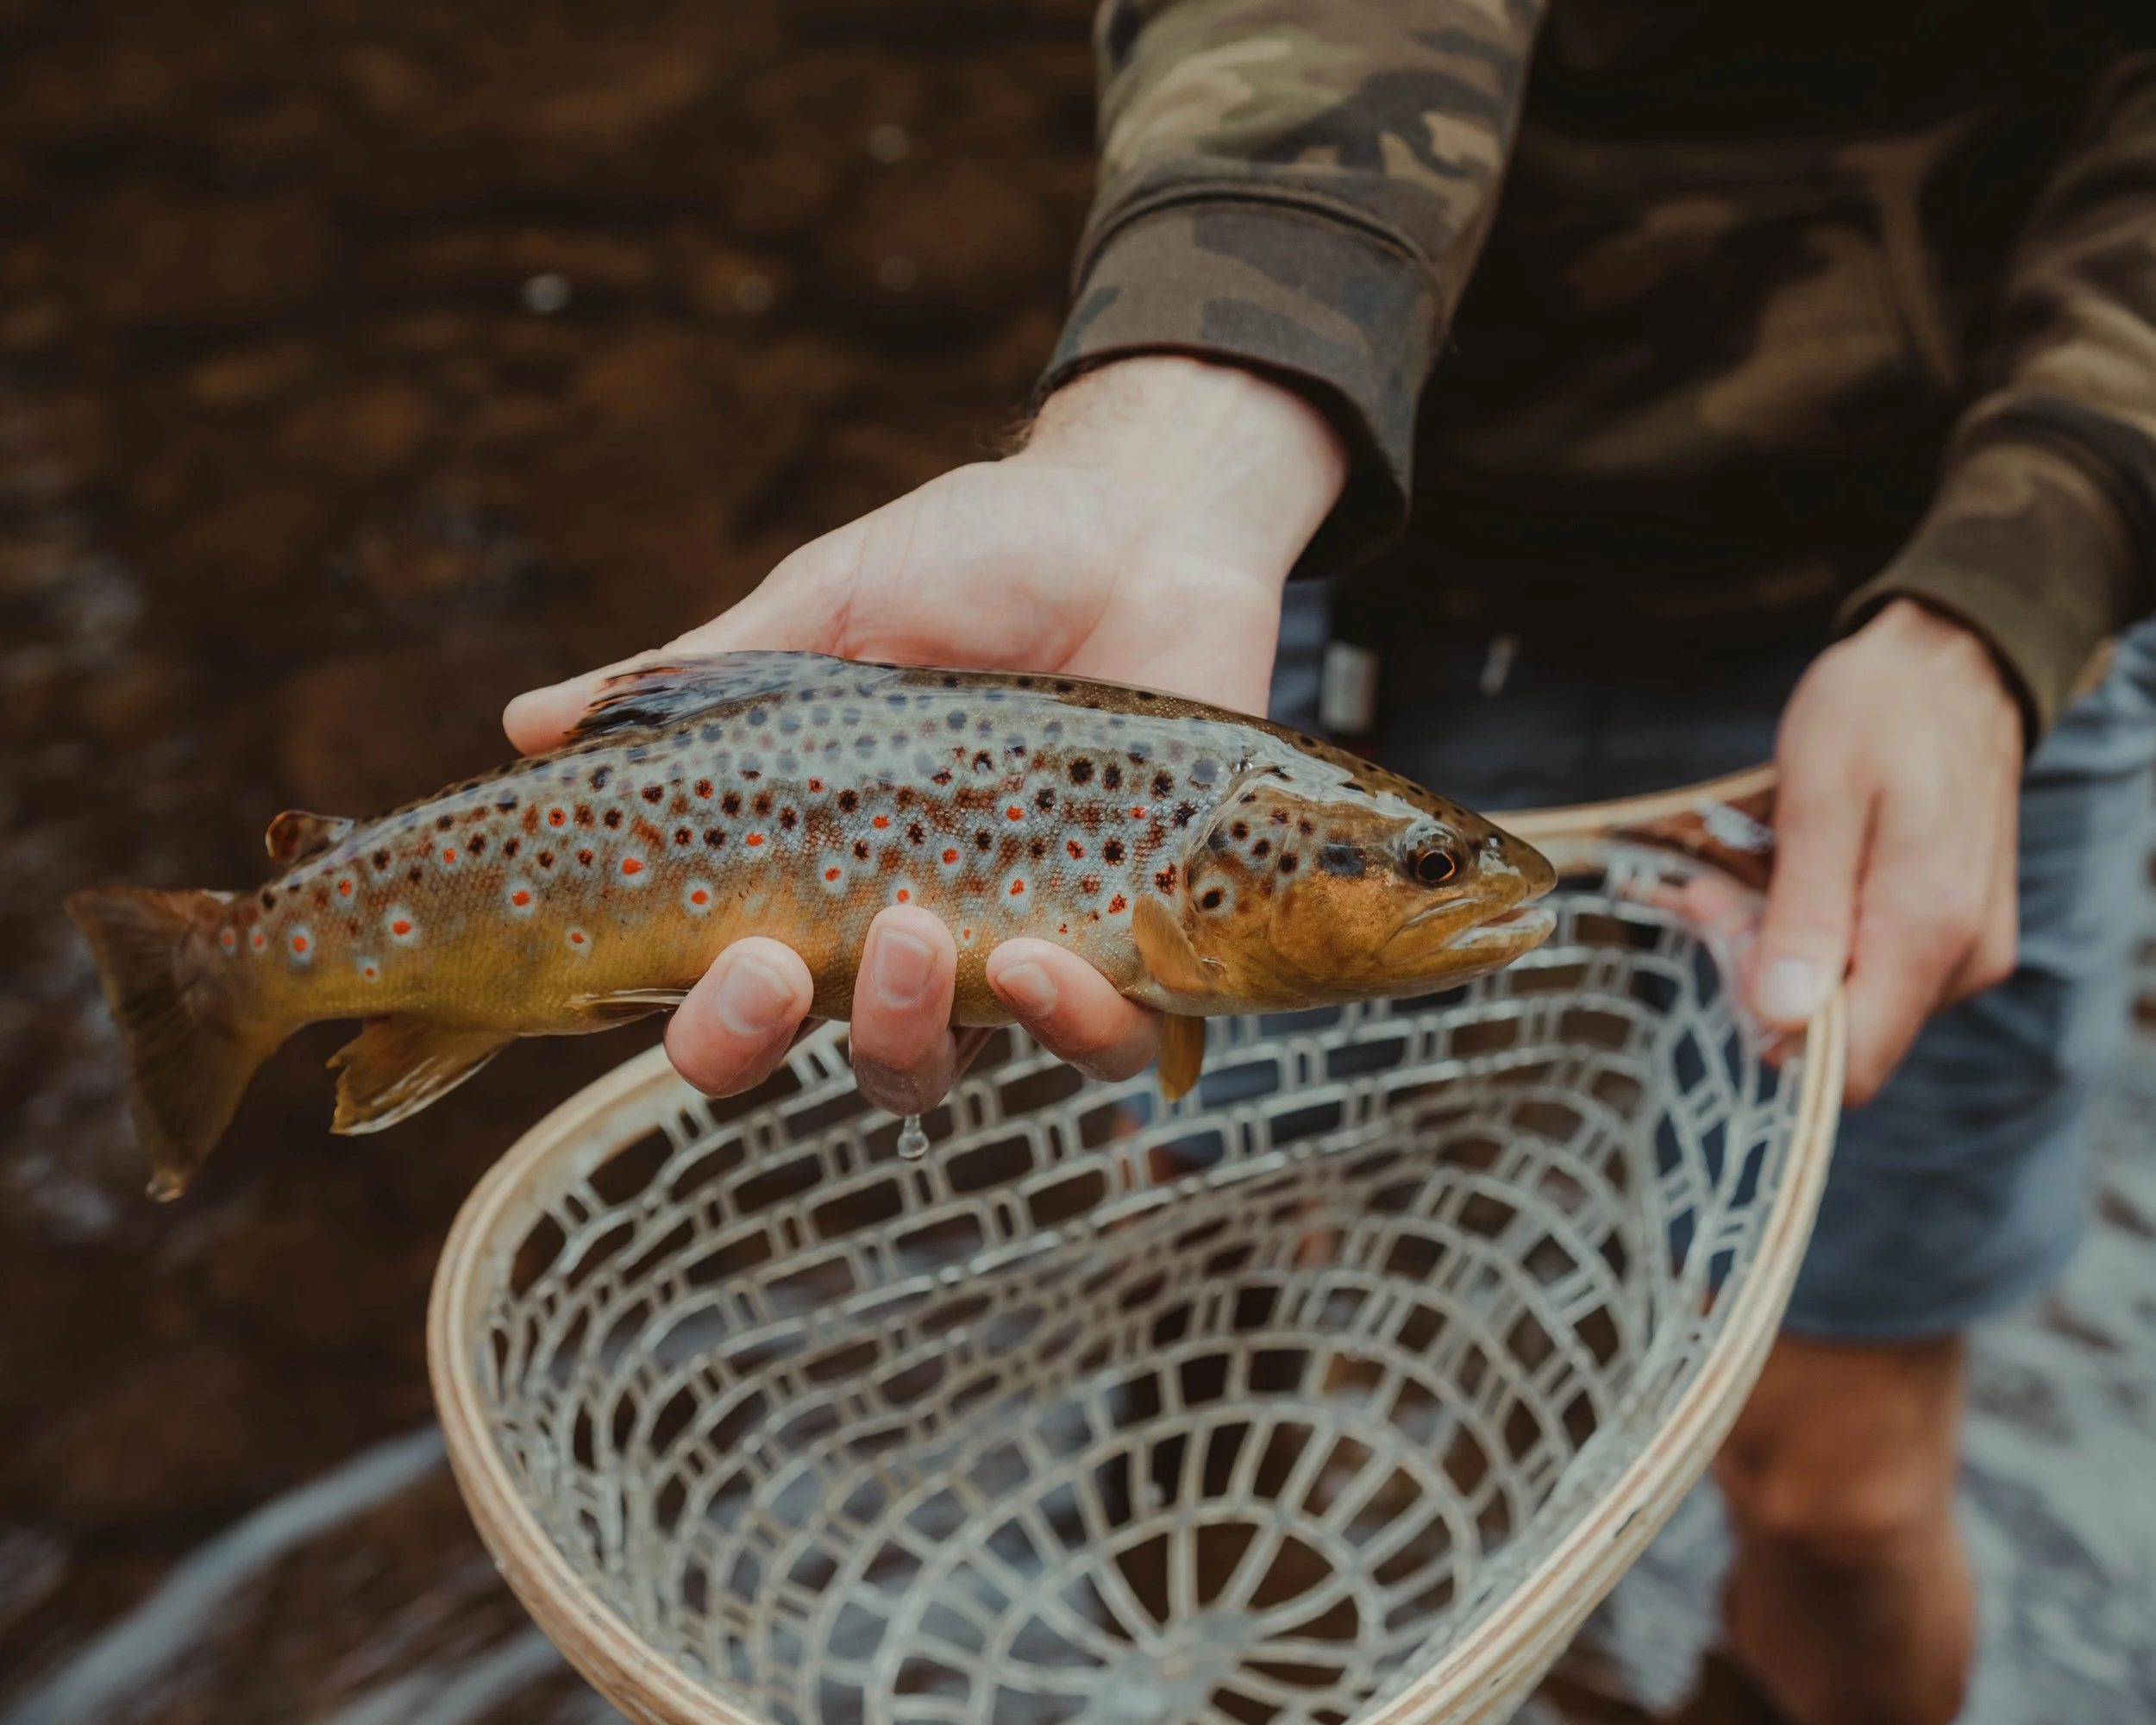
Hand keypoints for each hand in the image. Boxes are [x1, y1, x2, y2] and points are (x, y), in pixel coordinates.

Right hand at [504, 356, 1346, 1112]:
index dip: (707, 1019)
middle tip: (778, 964)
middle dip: (775, 1042)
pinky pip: (1110, 1043)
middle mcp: (909, 932)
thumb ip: (698, 676)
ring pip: (953, 1065)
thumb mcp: (831, 603)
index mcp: (819, 869)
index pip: (733, 992)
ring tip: (917, 935)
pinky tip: (1058, 961)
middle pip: (824, 1055)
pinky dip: (1080, 1031)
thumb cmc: (981, 557)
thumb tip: (524, 726)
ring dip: (916, 1031)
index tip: (716, 955)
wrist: (1145, 521)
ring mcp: (1020, 945)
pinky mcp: (1134, 943)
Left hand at [1751, 599, 2024, 1102]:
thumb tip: (1782, 1020)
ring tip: (1746, 874)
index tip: (1722, 932)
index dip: (1764, 1020)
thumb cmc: (1877, 714)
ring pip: (1846, 1006)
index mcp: (1930, 928)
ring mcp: (1962, 953)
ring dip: (1777, 952)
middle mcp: (1961, 959)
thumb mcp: (1819, 797)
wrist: (1950, 666)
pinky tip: (1785, 882)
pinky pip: (1866, 974)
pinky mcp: (1950, 940)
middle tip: (1712, 890)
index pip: (1847, 1062)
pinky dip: (1811, 939)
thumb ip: (1807, 913)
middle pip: (1837, 1036)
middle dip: (1757, 976)